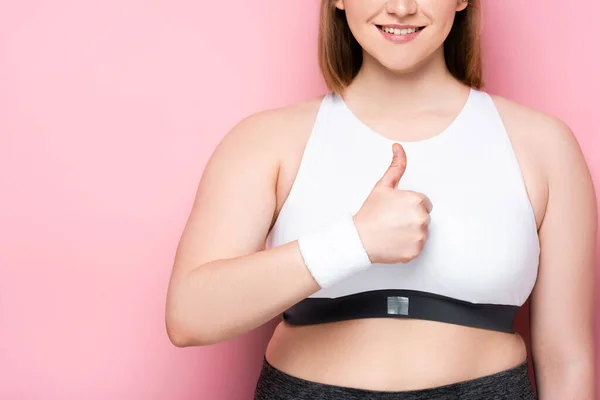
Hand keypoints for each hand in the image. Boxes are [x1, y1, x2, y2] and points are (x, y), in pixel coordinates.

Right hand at [353, 143, 432, 263]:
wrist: (359, 239)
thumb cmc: (370, 214)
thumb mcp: (382, 186)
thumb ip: (396, 166)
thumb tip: (398, 148)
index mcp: (416, 200)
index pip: (423, 202)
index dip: (408, 205)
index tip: (396, 210)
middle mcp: (422, 218)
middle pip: (424, 217)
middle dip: (411, 218)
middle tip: (393, 221)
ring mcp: (420, 236)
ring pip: (421, 232)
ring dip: (411, 232)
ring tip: (393, 231)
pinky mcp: (416, 250)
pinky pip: (417, 246)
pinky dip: (408, 245)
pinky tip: (394, 241)